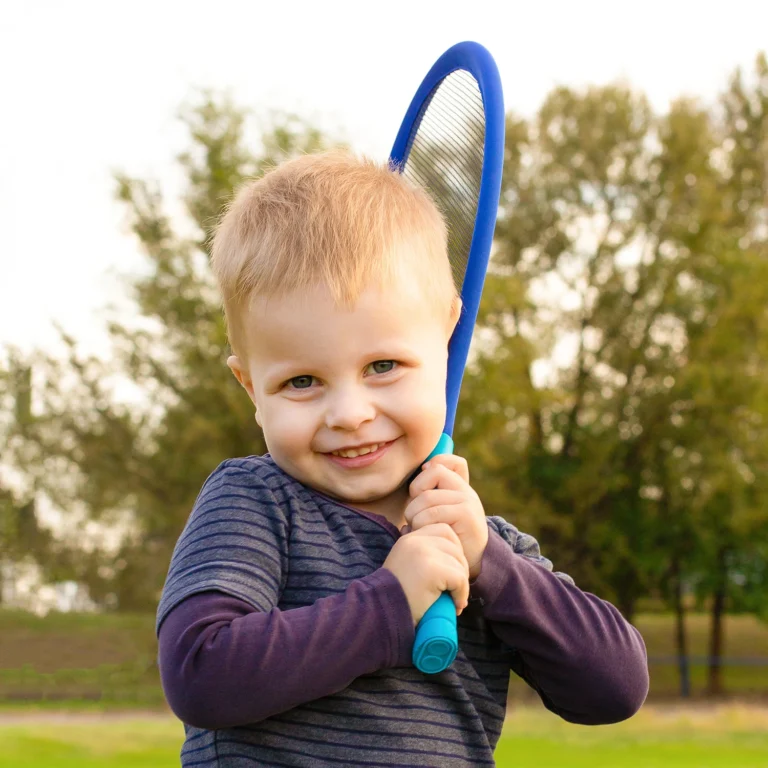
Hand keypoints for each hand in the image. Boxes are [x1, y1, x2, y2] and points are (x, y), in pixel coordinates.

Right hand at [382, 523, 469, 625]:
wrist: (381, 613)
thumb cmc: (396, 596)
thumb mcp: (407, 565)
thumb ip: (423, 555)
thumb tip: (452, 552)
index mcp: (410, 538)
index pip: (444, 531)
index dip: (453, 550)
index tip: (449, 572)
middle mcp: (416, 540)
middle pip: (455, 544)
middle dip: (460, 567)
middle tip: (455, 588)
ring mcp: (424, 552)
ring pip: (459, 562)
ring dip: (461, 583)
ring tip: (454, 599)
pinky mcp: (432, 569)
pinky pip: (460, 578)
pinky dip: (462, 594)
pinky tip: (455, 605)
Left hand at [404, 454, 487, 580]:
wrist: (469, 564)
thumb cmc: (447, 539)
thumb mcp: (439, 514)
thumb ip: (432, 493)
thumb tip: (424, 465)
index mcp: (460, 488)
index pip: (451, 461)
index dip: (433, 465)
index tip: (422, 487)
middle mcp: (466, 491)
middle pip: (434, 473)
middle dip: (415, 493)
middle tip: (413, 515)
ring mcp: (468, 501)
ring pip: (427, 496)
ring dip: (414, 514)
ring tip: (415, 527)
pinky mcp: (466, 514)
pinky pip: (432, 513)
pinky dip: (421, 525)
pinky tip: (424, 535)